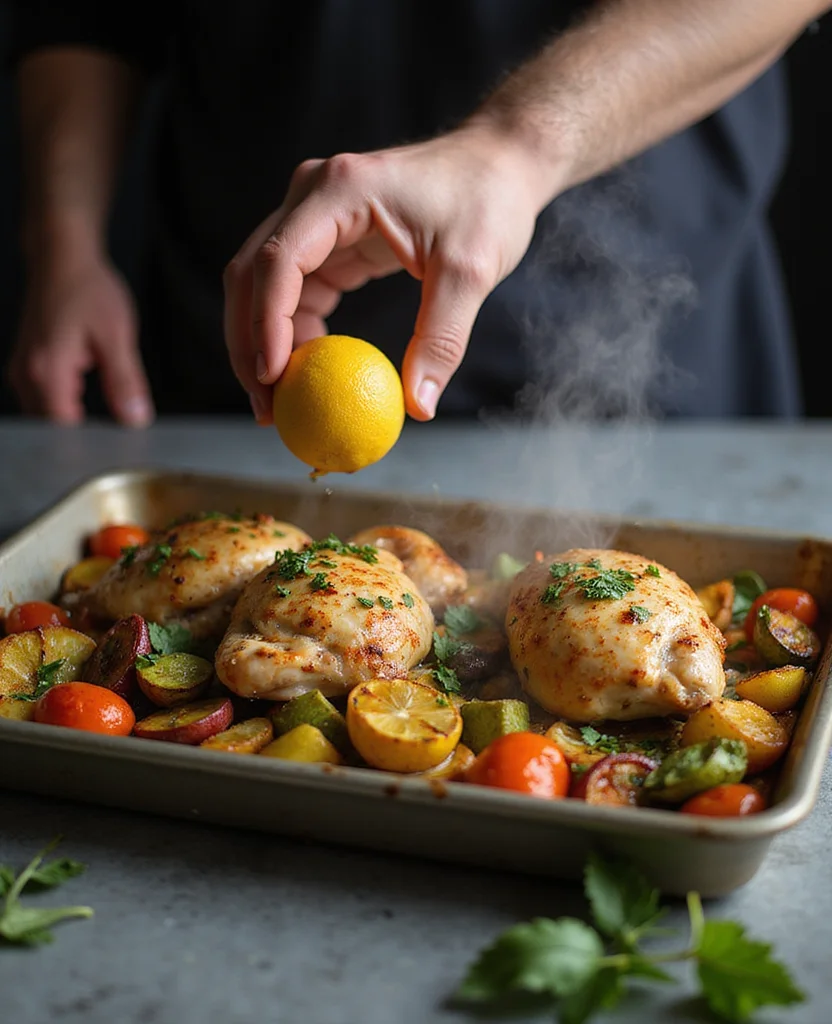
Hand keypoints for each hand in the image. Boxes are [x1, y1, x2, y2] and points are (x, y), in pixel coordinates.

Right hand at [7, 254, 153, 425]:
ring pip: (47, 415)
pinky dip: (66, 402)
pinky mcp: (27, 366)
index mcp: (48, 370)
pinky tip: (87, 389)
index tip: (118, 442)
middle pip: (53, 428)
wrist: (63, 259)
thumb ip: (125, 382)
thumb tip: (136, 420)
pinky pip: (43, 399)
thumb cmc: (88, 289)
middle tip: (118, 427)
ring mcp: (23, 371)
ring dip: (74, 417)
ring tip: (104, 403)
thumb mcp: (117, 336)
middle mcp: (27, 375)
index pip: (64, 430)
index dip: (92, 442)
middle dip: (84, 434)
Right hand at [223, 126, 546, 423]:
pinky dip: (292, 334)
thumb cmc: (488, 202)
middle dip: (248, 344)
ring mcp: (315, 216)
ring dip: (262, 344)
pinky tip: (307, 373)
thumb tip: (418, 406)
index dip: (266, 323)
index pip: (279, 260)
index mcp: (340, 191)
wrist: (499, 164)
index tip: (273, 377)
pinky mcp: (327, 240)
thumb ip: (441, 338)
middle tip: (265, 406)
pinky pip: (293, 292)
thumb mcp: (471, 271)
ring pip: (262, 285)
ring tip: (278, 401)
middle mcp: (313, 196)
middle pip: (252, 273)